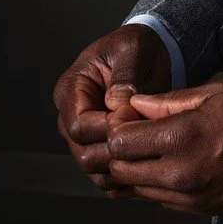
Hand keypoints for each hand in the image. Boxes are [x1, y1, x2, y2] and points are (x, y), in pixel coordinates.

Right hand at [53, 24, 171, 195]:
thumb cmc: (135, 46)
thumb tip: (117, 105)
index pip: (79, 126)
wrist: (148, 54)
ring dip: (123, 167)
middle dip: (116, 150)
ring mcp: (86, 138)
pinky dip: (126, 177)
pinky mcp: (102, 150)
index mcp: (71, 91)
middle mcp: (72, 118)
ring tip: (151, 151)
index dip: (107, 129)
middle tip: (147, 138)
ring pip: (95, 171)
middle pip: (84, 154)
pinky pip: (108, 177)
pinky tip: (148, 164)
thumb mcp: (132, 48)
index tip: (135, 119)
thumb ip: (125, 76)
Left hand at [106, 79, 222, 213]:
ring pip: (138, 188)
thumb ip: (170, 101)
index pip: (119, 142)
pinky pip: (161, 199)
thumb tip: (138, 104)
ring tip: (158, 142)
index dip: (119, 124)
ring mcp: (190, 198)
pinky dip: (158, 181)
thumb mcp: (217, 92)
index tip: (131, 112)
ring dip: (138, 166)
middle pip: (120, 169)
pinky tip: (177, 159)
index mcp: (182, 140)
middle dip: (122, 147)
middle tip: (139, 127)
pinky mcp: (201, 210)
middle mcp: (180, 175)